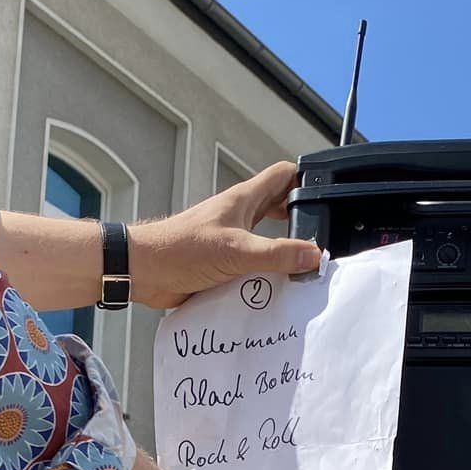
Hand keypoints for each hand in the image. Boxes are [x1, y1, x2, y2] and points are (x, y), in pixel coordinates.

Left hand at [128, 162, 321, 309]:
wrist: (144, 271)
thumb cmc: (180, 249)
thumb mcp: (237, 251)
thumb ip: (277, 254)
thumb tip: (313, 254)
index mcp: (244, 201)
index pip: (283, 176)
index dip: (306, 180)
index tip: (325, 197)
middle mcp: (239, 217)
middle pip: (278, 210)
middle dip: (299, 223)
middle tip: (318, 240)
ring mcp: (230, 239)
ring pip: (266, 240)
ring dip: (282, 254)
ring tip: (302, 270)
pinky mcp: (222, 263)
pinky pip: (252, 266)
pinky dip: (264, 276)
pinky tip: (274, 293)